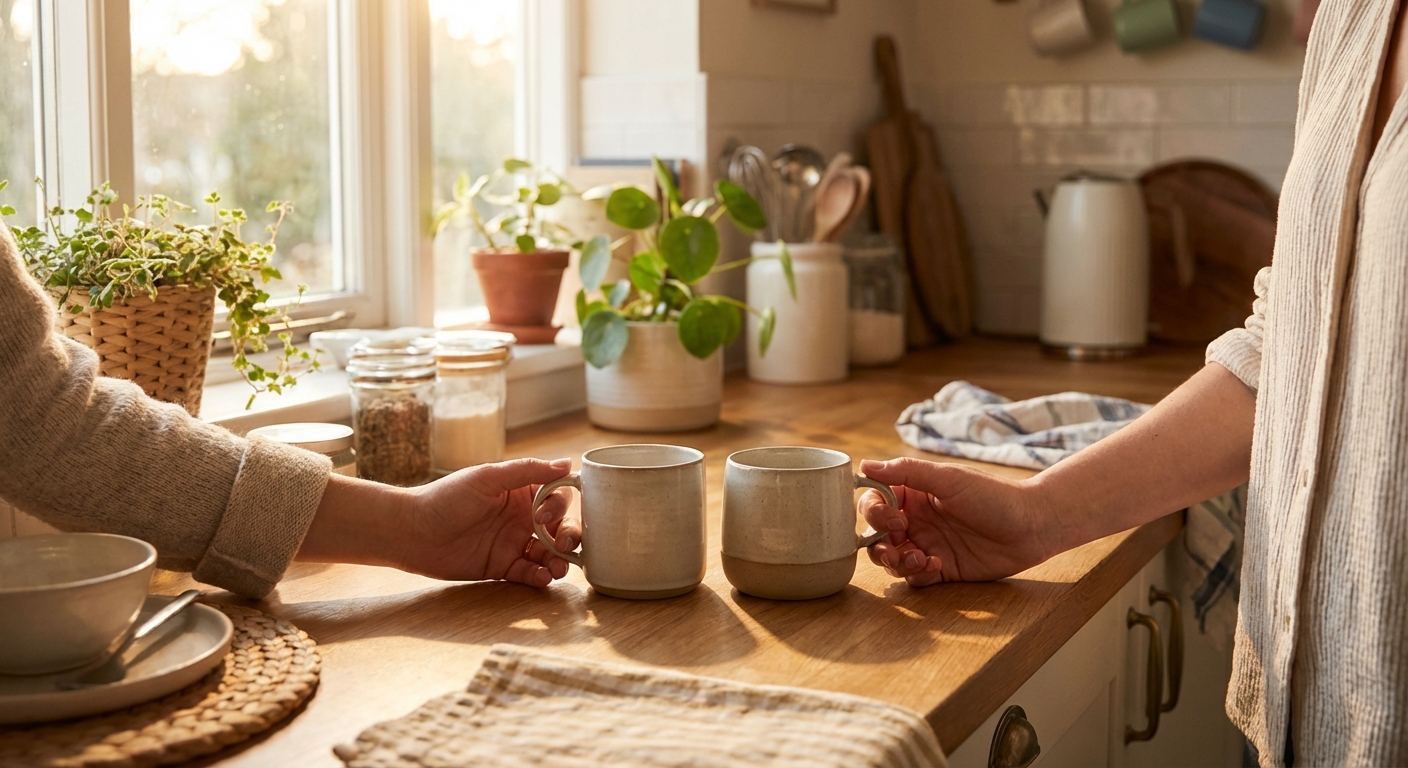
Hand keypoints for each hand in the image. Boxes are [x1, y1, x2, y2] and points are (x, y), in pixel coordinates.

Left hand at [397, 458, 579, 586]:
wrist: (412, 532)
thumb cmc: (446, 498)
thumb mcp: (487, 477)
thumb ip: (527, 470)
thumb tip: (566, 463)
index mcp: (521, 492)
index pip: (557, 496)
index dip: (560, 507)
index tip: (545, 516)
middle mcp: (521, 517)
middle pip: (560, 527)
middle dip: (569, 537)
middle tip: (563, 546)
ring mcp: (512, 543)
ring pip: (549, 553)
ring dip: (559, 560)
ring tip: (557, 569)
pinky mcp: (502, 566)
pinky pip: (529, 572)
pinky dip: (540, 576)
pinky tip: (541, 577)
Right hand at [857, 458, 1053, 586]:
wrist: (1032, 526)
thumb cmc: (993, 495)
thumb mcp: (948, 479)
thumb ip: (906, 472)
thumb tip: (864, 465)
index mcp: (913, 493)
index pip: (874, 501)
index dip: (875, 512)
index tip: (894, 518)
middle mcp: (915, 519)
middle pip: (876, 535)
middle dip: (880, 543)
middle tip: (902, 540)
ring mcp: (926, 544)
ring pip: (890, 559)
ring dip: (895, 562)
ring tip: (918, 558)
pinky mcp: (940, 568)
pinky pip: (913, 577)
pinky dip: (916, 574)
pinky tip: (936, 565)